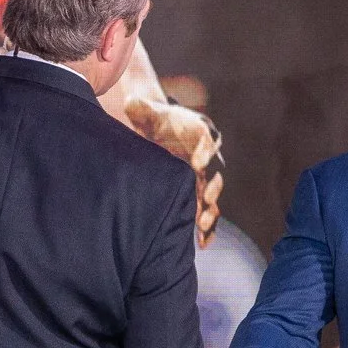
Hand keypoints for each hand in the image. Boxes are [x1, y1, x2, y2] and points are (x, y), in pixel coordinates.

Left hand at [123, 94, 224, 243]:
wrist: (155, 130)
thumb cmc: (151, 118)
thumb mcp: (143, 110)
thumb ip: (140, 107)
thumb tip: (132, 104)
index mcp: (200, 131)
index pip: (207, 140)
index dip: (204, 151)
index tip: (196, 163)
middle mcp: (207, 154)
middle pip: (215, 172)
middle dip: (212, 187)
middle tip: (205, 201)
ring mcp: (203, 175)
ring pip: (213, 196)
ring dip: (211, 212)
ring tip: (203, 229)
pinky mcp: (197, 191)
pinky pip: (206, 210)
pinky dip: (207, 227)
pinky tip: (203, 243)